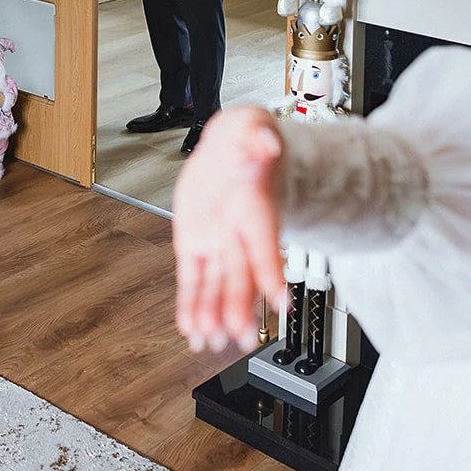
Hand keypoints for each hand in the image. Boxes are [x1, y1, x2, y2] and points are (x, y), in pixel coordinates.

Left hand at [172, 105, 287, 352]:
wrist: (231, 149)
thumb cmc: (248, 141)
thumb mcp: (255, 128)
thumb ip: (260, 137)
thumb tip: (267, 142)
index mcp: (255, 210)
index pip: (266, 245)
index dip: (272, 272)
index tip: (280, 299)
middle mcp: (238, 235)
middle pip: (242, 276)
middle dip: (242, 308)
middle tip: (242, 337)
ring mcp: (217, 245)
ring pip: (216, 286)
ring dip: (214, 316)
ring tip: (209, 342)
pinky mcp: (194, 246)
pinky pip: (192, 280)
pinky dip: (191, 306)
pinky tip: (191, 330)